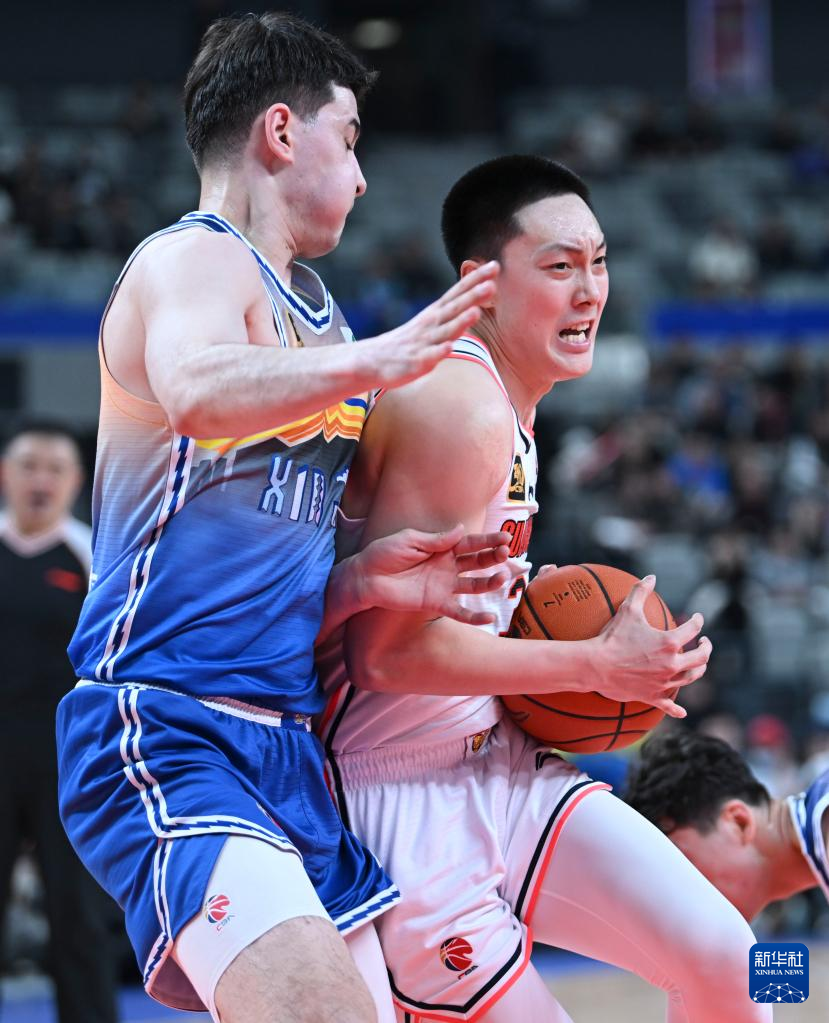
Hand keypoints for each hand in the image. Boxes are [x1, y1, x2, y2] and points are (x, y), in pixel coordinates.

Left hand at [354, 524, 510, 624]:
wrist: (366, 577)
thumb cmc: (384, 554)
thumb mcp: (410, 540)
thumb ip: (436, 539)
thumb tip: (462, 529)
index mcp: (442, 547)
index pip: (470, 543)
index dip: (488, 541)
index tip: (506, 538)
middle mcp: (447, 566)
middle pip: (477, 562)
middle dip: (493, 558)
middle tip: (506, 554)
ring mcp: (443, 586)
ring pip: (473, 585)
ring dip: (489, 583)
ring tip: (502, 578)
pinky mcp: (435, 603)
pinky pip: (458, 611)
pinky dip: (473, 617)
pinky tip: (489, 619)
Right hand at [362, 262, 498, 389]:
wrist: (375, 359)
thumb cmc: (410, 340)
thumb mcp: (431, 321)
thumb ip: (454, 311)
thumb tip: (479, 298)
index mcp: (436, 312)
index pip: (458, 292)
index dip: (476, 279)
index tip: (494, 265)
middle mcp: (431, 324)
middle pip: (455, 308)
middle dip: (473, 296)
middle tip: (492, 284)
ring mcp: (424, 342)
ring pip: (445, 331)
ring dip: (460, 321)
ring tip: (476, 312)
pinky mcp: (417, 362)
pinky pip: (429, 356)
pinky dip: (439, 351)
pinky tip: (449, 347)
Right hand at [586, 576, 711, 718]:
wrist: (595, 665)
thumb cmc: (612, 637)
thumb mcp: (627, 610)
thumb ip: (641, 591)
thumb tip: (651, 577)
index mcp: (669, 643)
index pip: (692, 629)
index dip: (698, 621)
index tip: (698, 618)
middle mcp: (671, 664)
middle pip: (700, 658)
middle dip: (706, 648)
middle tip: (705, 642)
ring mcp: (664, 682)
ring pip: (691, 678)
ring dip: (698, 670)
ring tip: (698, 665)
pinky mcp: (653, 696)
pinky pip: (669, 705)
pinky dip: (677, 709)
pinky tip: (682, 711)